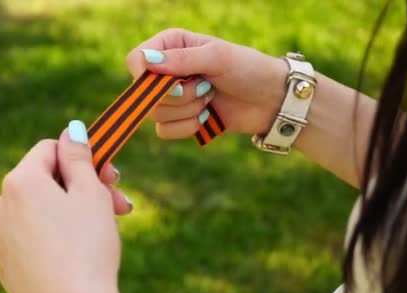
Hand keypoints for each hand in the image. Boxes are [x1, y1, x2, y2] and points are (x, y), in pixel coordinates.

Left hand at [0, 121, 138, 292]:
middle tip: (119, 204)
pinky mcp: (6, 265)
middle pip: (46, 181)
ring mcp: (0, 238)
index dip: (83, 157)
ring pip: (40, 211)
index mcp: (19, 182)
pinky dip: (55, 237)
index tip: (109, 175)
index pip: (50, 149)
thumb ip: (79, 157)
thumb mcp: (90, 193)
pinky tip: (78, 254)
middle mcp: (0, 206)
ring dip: (73, 213)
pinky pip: (32, 237)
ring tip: (103, 231)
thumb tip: (71, 130)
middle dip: (84, 188)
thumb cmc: (86, 248)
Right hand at [126, 28, 288, 138]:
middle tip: (206, 88)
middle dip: (179, 96)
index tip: (174, 82)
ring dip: (188, 111)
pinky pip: (165, 132)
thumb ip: (182, 59)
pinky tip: (207, 117)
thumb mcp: (218, 57)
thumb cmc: (248, 69)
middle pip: (145, 94)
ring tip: (210, 98)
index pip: (136, 60)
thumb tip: (146, 63)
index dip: (147, 76)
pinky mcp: (178, 120)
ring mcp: (171, 97)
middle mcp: (166, 70)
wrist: (270, 100)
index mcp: (170, 45)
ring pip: (156, 115)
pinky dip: (188, 127)